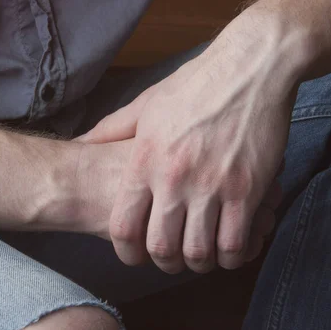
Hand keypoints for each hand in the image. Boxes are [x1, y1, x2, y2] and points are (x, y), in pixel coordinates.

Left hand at [78, 24, 298, 272]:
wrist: (249, 67)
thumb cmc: (194, 84)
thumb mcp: (145, 104)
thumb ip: (111, 129)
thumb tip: (80, 142)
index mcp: (145, 160)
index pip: (124, 225)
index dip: (125, 251)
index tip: (134, 255)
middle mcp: (174, 178)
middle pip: (161, 247)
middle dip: (163, 262)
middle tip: (170, 258)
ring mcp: (213, 186)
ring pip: (198, 251)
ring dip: (197, 262)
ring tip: (200, 254)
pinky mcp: (248, 189)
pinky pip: (236, 242)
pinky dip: (231, 256)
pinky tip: (229, 248)